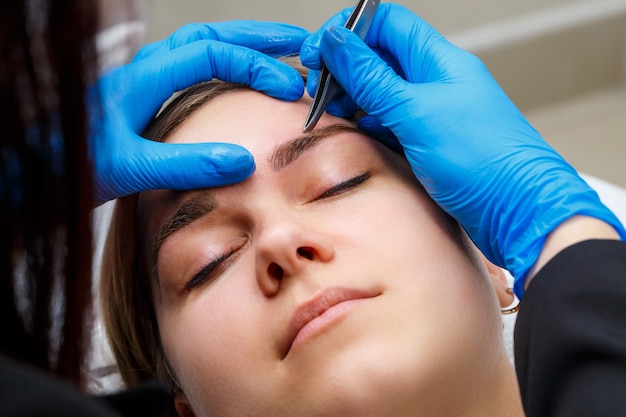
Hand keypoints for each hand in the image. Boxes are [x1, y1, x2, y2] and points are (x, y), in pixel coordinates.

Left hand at [92, 21, 308, 204]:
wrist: (40, 168)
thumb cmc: (75, 165)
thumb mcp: (130, 168)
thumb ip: (185, 163)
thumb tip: (243, 161)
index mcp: (145, 76)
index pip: (212, 54)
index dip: (254, 65)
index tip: (288, 85)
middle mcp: (148, 69)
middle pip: (211, 36)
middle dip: (258, 36)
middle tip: (298, 42)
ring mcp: (149, 81)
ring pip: (203, 46)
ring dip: (243, 44)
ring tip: (279, 51)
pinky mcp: (149, 97)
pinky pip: (195, 67)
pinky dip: (226, 64)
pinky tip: (239, 82)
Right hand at [301, 4, 624, 295]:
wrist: (518, 212)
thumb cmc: (484, 160)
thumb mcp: (416, 112)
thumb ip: (372, 77)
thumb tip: (336, 40)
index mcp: (438, 60)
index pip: (385, 23)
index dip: (347, 31)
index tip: (317, 53)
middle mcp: (435, 81)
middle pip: (379, 57)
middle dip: (344, 68)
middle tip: (319, 91)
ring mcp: (431, 112)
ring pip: (381, 92)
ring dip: (353, 98)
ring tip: (332, 114)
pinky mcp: (429, 142)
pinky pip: (390, 123)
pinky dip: (369, 125)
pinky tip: (358, 134)